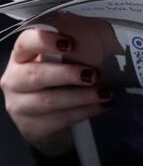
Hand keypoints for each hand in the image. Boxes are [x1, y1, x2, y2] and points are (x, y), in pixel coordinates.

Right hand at [1, 30, 112, 155]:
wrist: (49, 120)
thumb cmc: (59, 83)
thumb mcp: (62, 62)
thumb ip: (74, 50)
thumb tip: (106, 38)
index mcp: (21, 56)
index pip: (25, 43)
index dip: (44, 41)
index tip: (69, 43)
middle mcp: (14, 80)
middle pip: (36, 75)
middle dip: (67, 74)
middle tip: (93, 75)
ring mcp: (19, 105)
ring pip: (49, 100)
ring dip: (82, 96)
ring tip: (105, 93)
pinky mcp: (31, 127)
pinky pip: (60, 119)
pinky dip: (85, 112)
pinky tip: (102, 106)